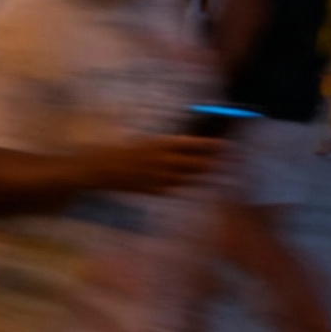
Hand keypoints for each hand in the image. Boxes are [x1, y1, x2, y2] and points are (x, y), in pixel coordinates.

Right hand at [89, 134, 224, 193]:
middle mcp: (163, 161)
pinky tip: (196, 185)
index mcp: (160, 144)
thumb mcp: (144, 141)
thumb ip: (166, 145)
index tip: (226, 145)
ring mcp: (160, 177)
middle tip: (231, 162)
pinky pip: (177, 188)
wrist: (99, 168)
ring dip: (206, 176)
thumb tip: (189, 145)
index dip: (211, 145)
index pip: (192, 144)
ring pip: (190, 178)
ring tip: (221, 174)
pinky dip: (188, 186)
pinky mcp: (155, 190)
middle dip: (214, 162)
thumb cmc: (120, 150)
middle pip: (196, 164)